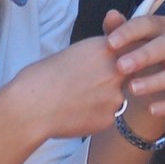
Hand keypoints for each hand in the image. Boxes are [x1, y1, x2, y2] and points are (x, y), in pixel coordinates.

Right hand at [7, 36, 126, 141]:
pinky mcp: (110, 118)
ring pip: (118, 95)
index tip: (118, 59)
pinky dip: (97, 115)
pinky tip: (77, 113)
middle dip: (117, 77)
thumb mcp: (75, 52)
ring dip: (106, 98)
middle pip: (131, 71)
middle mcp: (116, 70)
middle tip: (91, 83)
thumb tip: (112, 57)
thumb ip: (99, 54)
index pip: (132, 46)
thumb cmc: (43, 77)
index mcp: (105, 48)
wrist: (32, 106)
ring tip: (78, 99)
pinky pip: (109, 115)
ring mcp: (115, 96)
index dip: (126, 54)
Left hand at [102, 9, 164, 139]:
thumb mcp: (120, 45)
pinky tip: (151, 109)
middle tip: (121, 67)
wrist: (141, 88)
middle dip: (145, 55)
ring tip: (131, 89)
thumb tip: (111, 14)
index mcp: (161, 29)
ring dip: (156, 80)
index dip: (130, 32)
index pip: (149, 24)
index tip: (109, 43)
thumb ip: (115, 30)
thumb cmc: (130, 58)